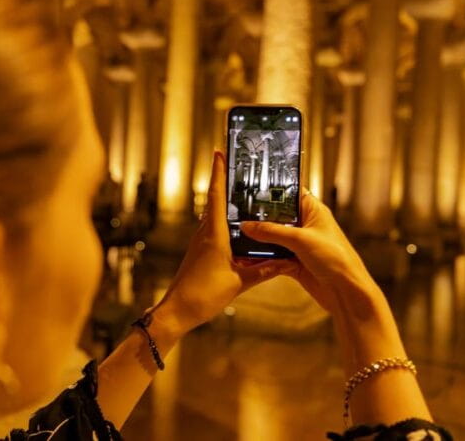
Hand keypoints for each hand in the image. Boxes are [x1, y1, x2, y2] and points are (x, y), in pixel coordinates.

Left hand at [154, 151, 297, 334]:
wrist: (178, 312)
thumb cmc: (204, 295)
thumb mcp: (239, 282)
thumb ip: (264, 270)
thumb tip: (287, 262)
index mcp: (213, 234)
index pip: (217, 195)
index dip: (218, 172)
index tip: (219, 152)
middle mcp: (204, 233)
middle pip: (215, 201)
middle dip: (225, 182)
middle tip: (237, 167)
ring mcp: (200, 242)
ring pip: (214, 216)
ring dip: (225, 202)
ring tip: (242, 193)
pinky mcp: (200, 253)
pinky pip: (213, 230)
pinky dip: (224, 222)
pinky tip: (237, 227)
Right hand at [240, 189, 379, 312]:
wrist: (346, 292)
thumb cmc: (336, 259)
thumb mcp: (300, 240)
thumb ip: (271, 231)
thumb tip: (248, 225)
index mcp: (313, 211)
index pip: (289, 194)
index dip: (272, 192)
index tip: (250, 190)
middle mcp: (305, 226)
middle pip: (277, 217)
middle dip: (259, 219)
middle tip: (237, 215)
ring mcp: (299, 245)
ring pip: (273, 238)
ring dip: (258, 240)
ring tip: (237, 237)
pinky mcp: (294, 263)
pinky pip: (273, 257)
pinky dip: (261, 258)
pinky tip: (247, 258)